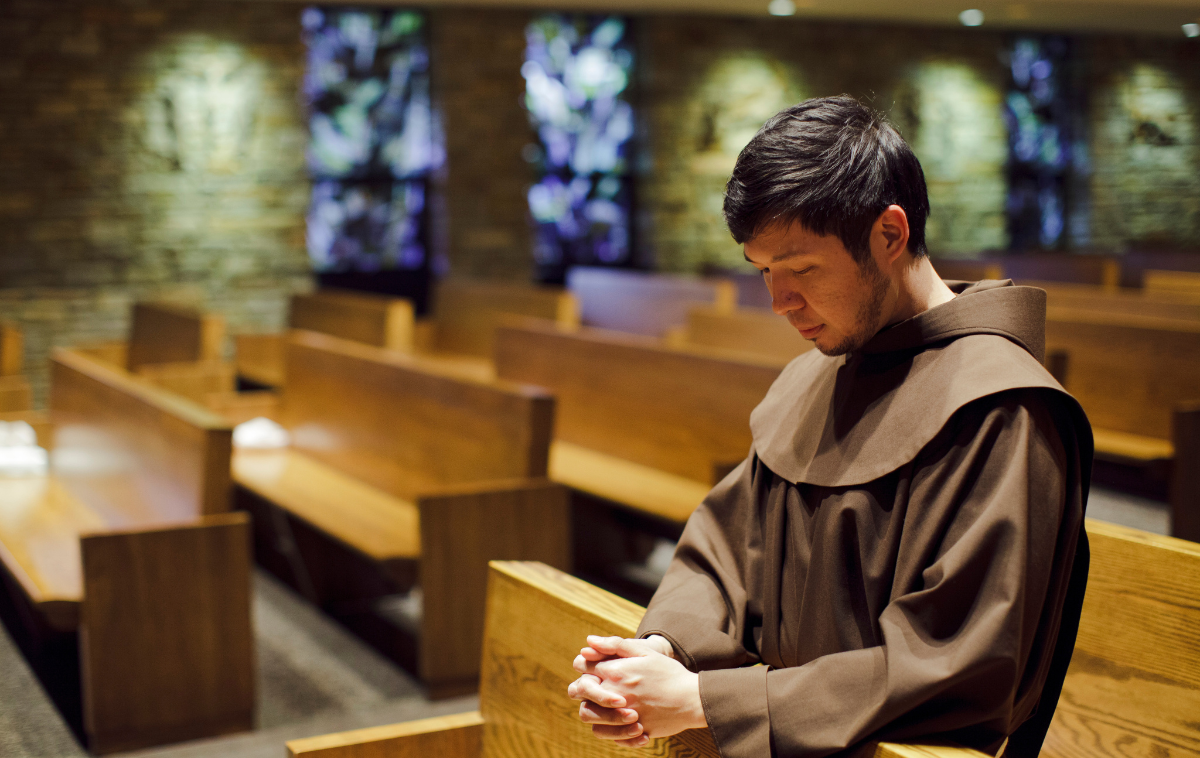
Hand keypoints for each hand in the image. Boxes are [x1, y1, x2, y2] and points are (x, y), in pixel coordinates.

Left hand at [568, 635, 705, 747]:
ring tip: (605, 704)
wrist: (692, 699)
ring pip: (587, 714)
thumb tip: (588, 642)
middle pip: (579, 690)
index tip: (592, 667)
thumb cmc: (668, 673)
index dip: (584, 665)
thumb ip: (615, 645)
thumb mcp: (645, 652)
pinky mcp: (630, 731)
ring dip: (592, 707)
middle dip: (583, 686)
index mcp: (616, 671)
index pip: (583, 666)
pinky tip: (619, 720)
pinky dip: (606, 727)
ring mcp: (621, 714)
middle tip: (595, 686)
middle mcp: (614, 693)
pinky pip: (604, 733)